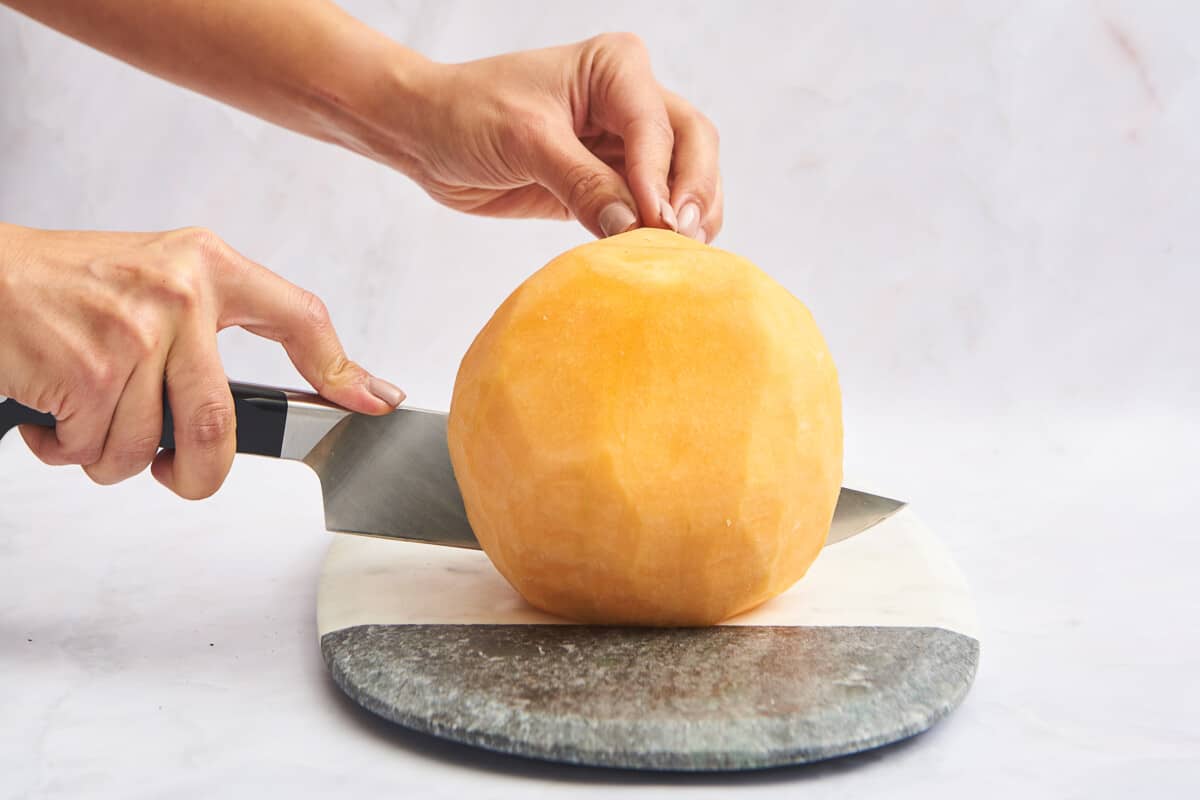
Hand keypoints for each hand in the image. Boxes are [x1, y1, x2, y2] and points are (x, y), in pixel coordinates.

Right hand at [0, 224, 403, 498]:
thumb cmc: (65, 286)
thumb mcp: (154, 282)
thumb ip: (206, 331)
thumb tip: (253, 401)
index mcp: (207, 267)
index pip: (299, 316)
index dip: (342, 367)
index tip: (373, 401)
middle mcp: (182, 294)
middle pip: (221, 426)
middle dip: (198, 476)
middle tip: (180, 476)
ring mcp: (137, 333)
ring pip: (147, 450)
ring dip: (109, 457)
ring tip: (84, 415)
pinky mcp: (90, 369)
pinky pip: (95, 451)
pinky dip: (66, 450)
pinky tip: (52, 411)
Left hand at [397, 33, 722, 241]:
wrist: (427, 135)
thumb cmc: (467, 115)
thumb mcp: (525, 143)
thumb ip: (583, 184)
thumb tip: (635, 228)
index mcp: (615, 68)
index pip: (656, 126)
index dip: (661, 177)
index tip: (655, 222)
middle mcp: (632, 99)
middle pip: (694, 145)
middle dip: (694, 193)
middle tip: (682, 239)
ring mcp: (627, 143)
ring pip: (686, 178)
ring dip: (690, 216)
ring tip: (678, 254)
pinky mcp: (613, 182)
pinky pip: (654, 208)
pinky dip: (662, 233)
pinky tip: (658, 256)